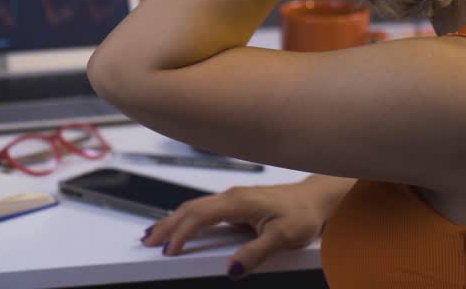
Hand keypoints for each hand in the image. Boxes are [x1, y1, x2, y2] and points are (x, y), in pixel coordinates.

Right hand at [140, 181, 341, 278]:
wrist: (317, 199)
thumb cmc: (303, 214)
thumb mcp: (284, 237)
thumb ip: (256, 253)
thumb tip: (232, 269)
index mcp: (238, 202)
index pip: (200, 217)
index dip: (182, 234)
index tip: (169, 251)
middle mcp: (231, 197)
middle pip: (190, 209)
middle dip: (167, 225)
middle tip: (148, 242)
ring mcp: (232, 199)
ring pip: (194, 208)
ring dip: (172, 220)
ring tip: (154, 234)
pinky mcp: (235, 204)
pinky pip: (203, 209)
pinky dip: (185, 218)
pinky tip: (180, 224)